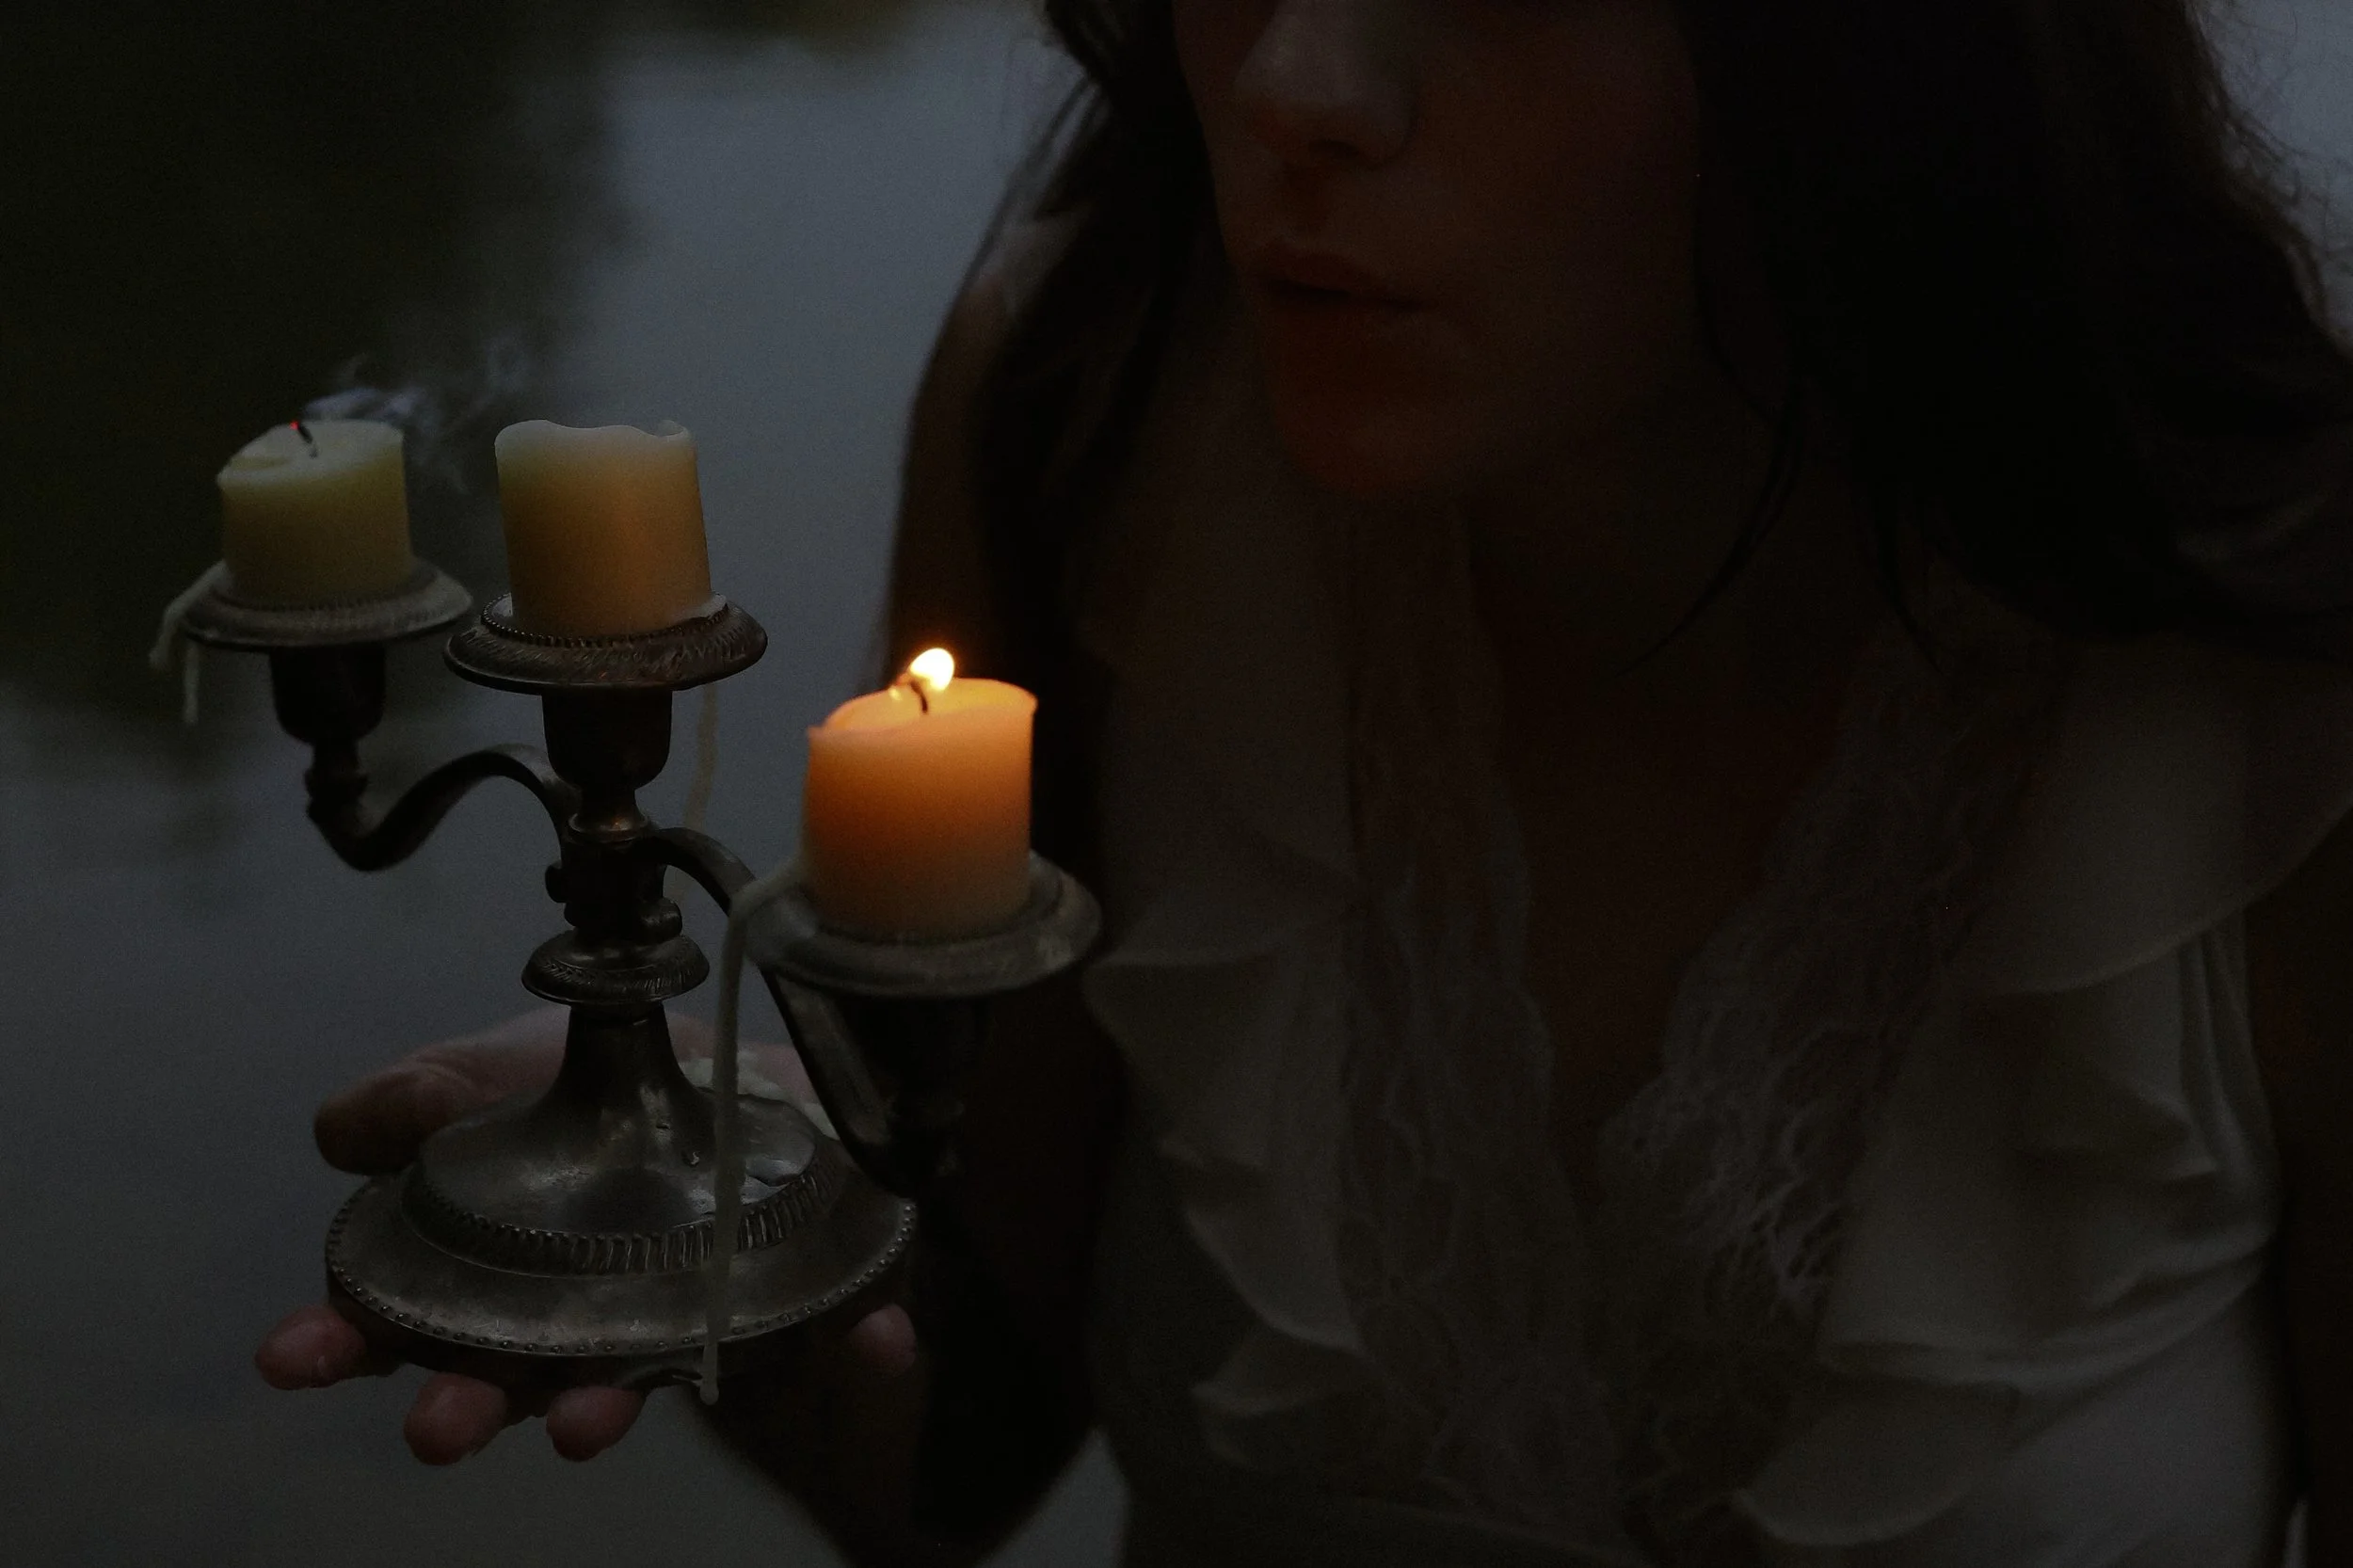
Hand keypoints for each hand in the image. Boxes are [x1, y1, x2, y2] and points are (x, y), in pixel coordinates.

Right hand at [254, 1009, 922, 1463]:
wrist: (740, 1062)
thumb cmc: (607, 1083)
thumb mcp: (508, 1064)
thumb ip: (430, 1092)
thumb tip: (345, 1130)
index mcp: (494, 1269)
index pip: (400, 1317)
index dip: (343, 1336)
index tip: (288, 1357)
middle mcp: (575, 1320)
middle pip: (502, 1382)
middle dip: (465, 1406)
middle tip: (435, 1426)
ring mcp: (678, 1321)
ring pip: (635, 1386)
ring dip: (599, 1414)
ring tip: (578, 1429)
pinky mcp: (793, 1300)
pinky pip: (835, 1328)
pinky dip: (861, 1336)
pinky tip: (882, 1346)